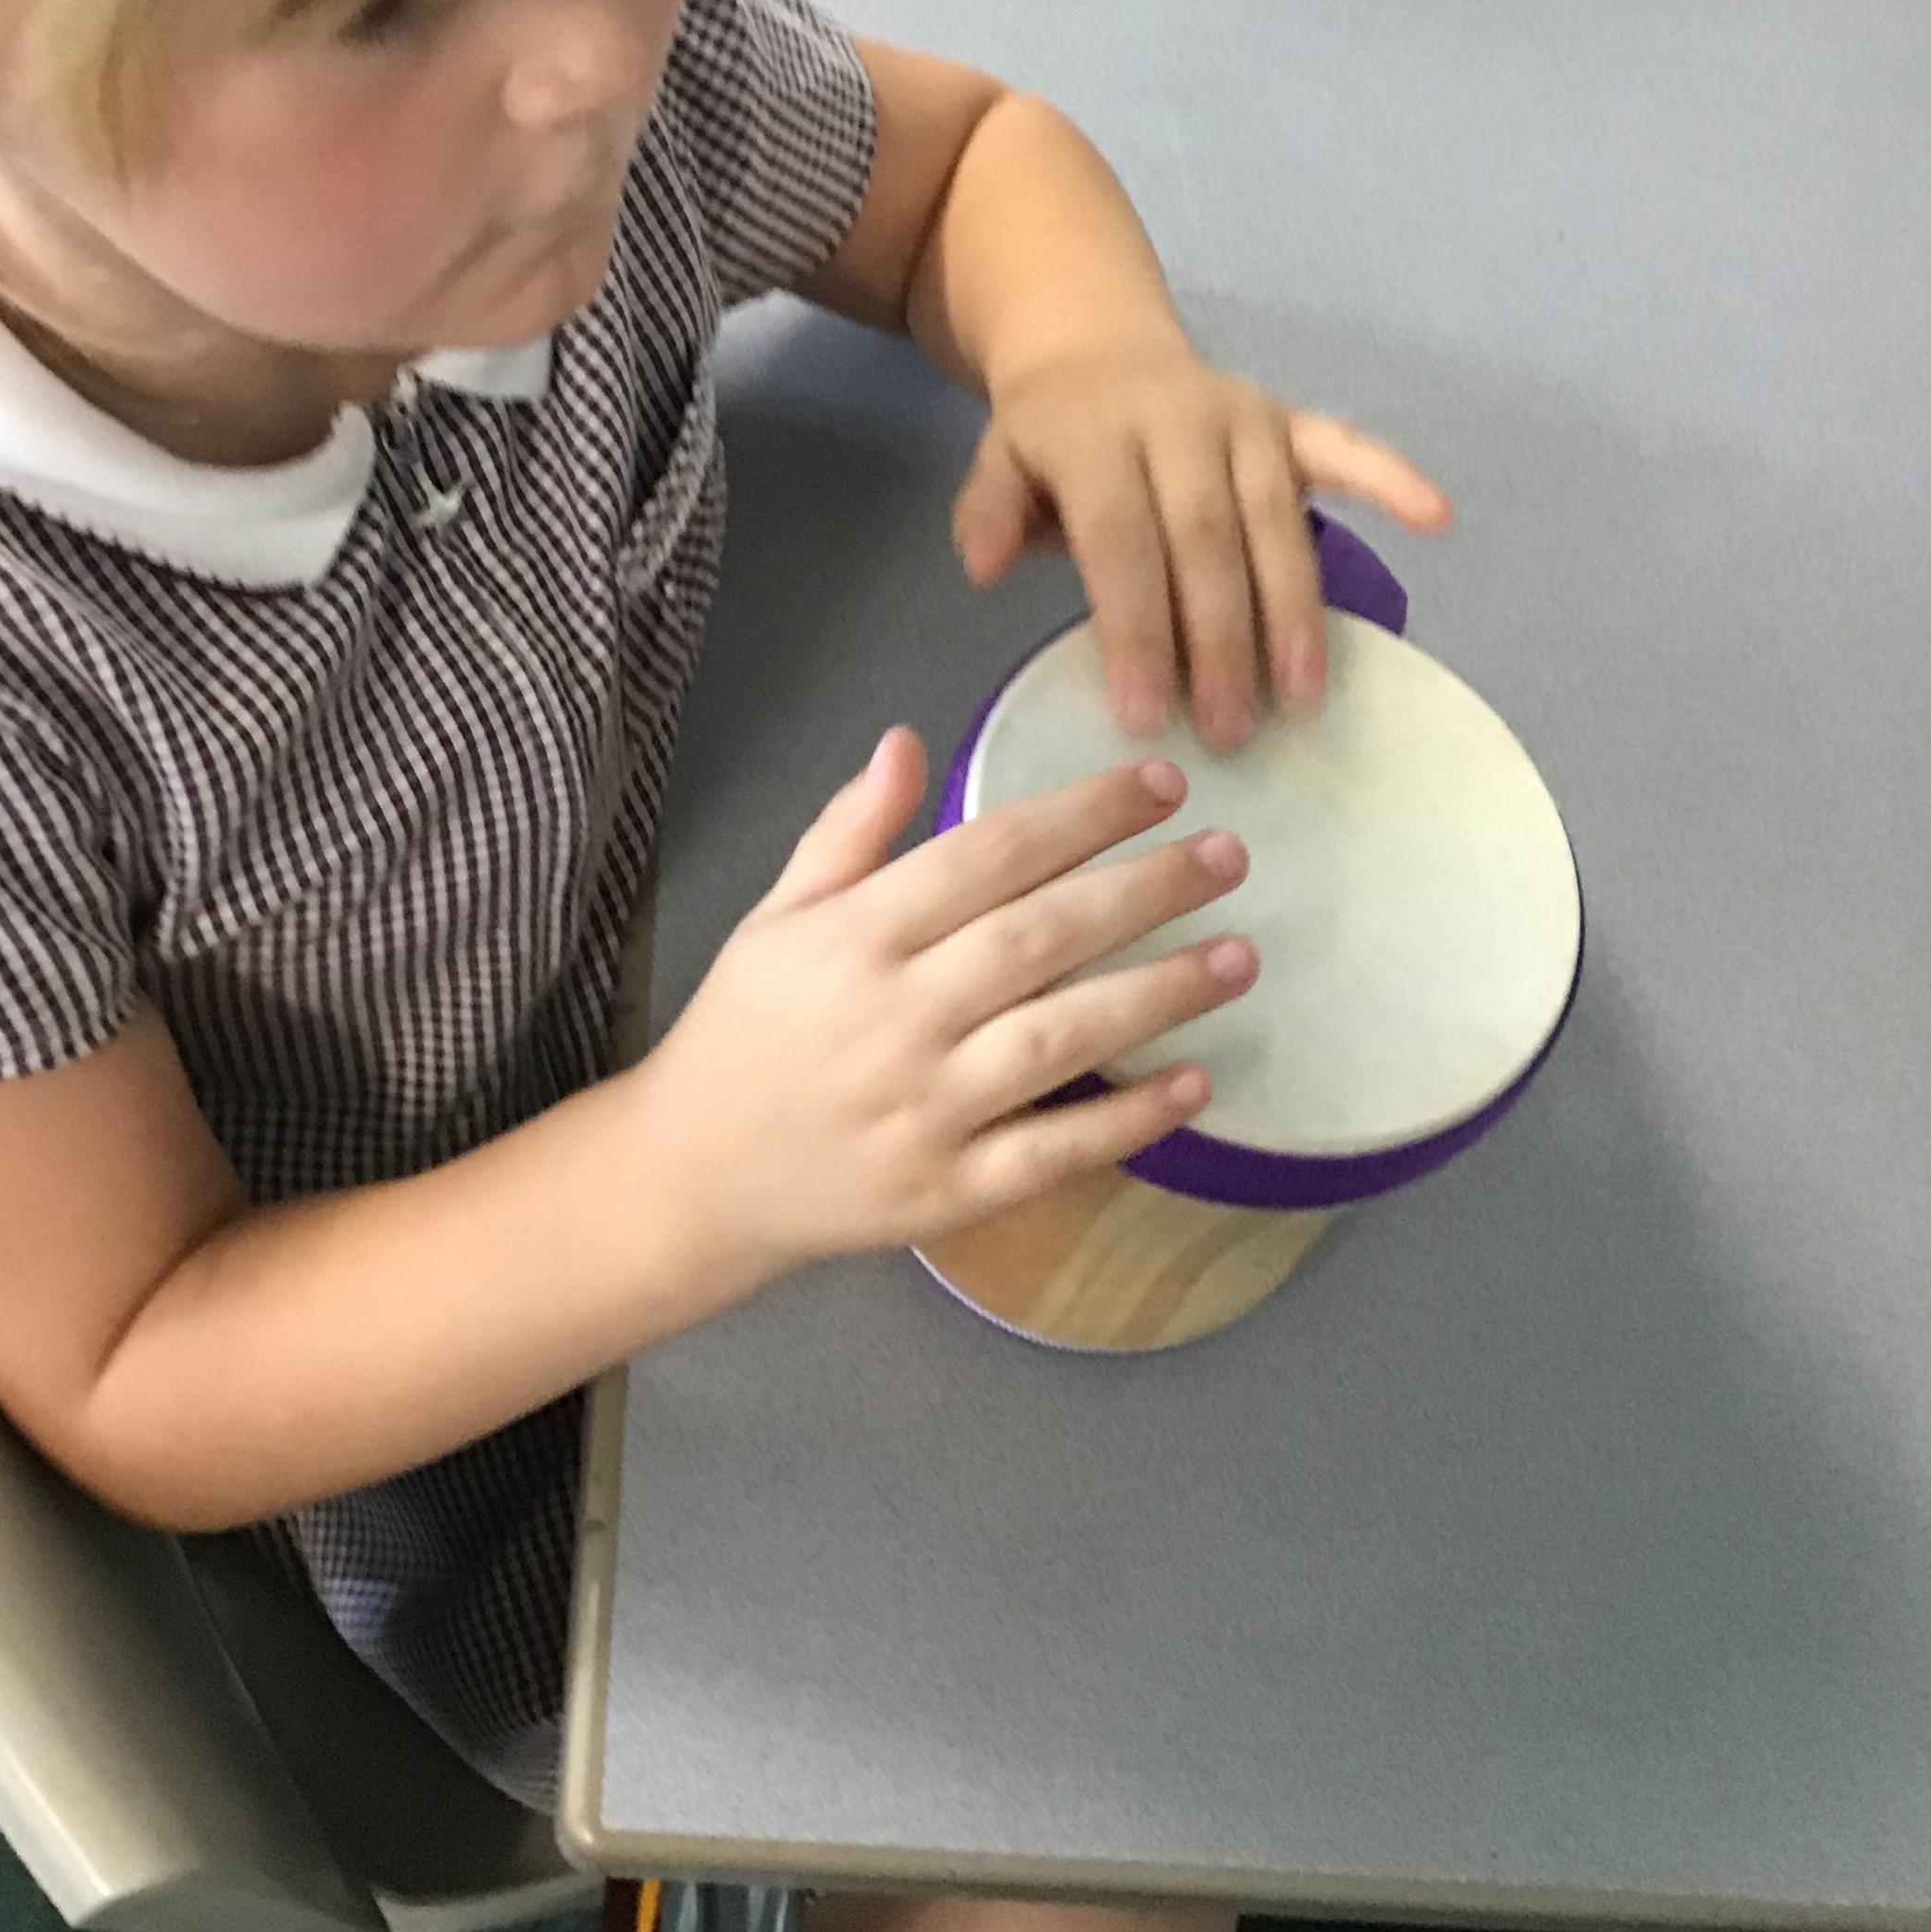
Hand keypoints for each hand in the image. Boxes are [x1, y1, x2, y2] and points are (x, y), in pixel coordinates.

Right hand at [641, 730, 1255, 1281]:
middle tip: (1228, 856)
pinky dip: (1127, 1120)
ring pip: (1059, 1040)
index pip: (985, 856)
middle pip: (1039, 938)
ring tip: (1238, 957)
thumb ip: (848, 832)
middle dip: (1144, 890)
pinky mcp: (947, 1191)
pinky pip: (1052, 1151)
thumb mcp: (776, 917)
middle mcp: (893, 1017)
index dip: (1079, 815)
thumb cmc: (745, 1033)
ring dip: (1158, 995)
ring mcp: (923, 1110)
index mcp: (852, 937)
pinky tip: (1197, 1082)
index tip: (1160, 784)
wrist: (692, 1177)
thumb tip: (910, 740)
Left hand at [955, 334, 1451, 746]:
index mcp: (1097, 438)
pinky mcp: (1289, 419)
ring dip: (1295, 610)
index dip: (1135, 627)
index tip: (1144, 715)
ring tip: (1305, 697)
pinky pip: (1346, 448)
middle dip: (1220, 640)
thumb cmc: (1050, 438)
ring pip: (1277, 518)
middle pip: (1207, 540)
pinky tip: (1437, 520)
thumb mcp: (997, 464)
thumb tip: (979, 568)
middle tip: (1229, 732)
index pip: (1122, 542)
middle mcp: (1179, 421)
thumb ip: (988, 513)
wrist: (1094, 343)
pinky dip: (1391, 479)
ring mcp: (1243, 418)